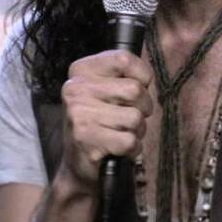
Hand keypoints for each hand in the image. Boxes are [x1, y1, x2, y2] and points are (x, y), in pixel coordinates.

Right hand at [56, 49, 154, 192]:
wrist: (78, 163)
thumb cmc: (100, 121)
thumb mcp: (106, 89)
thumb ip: (125, 75)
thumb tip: (146, 78)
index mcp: (81, 70)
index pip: (124, 59)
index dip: (142, 75)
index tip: (138, 87)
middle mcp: (76, 88)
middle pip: (135, 90)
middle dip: (143, 107)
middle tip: (129, 117)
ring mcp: (79, 114)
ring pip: (135, 117)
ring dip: (137, 130)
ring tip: (121, 132)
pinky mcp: (86, 139)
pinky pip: (129, 141)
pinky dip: (132, 148)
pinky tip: (118, 148)